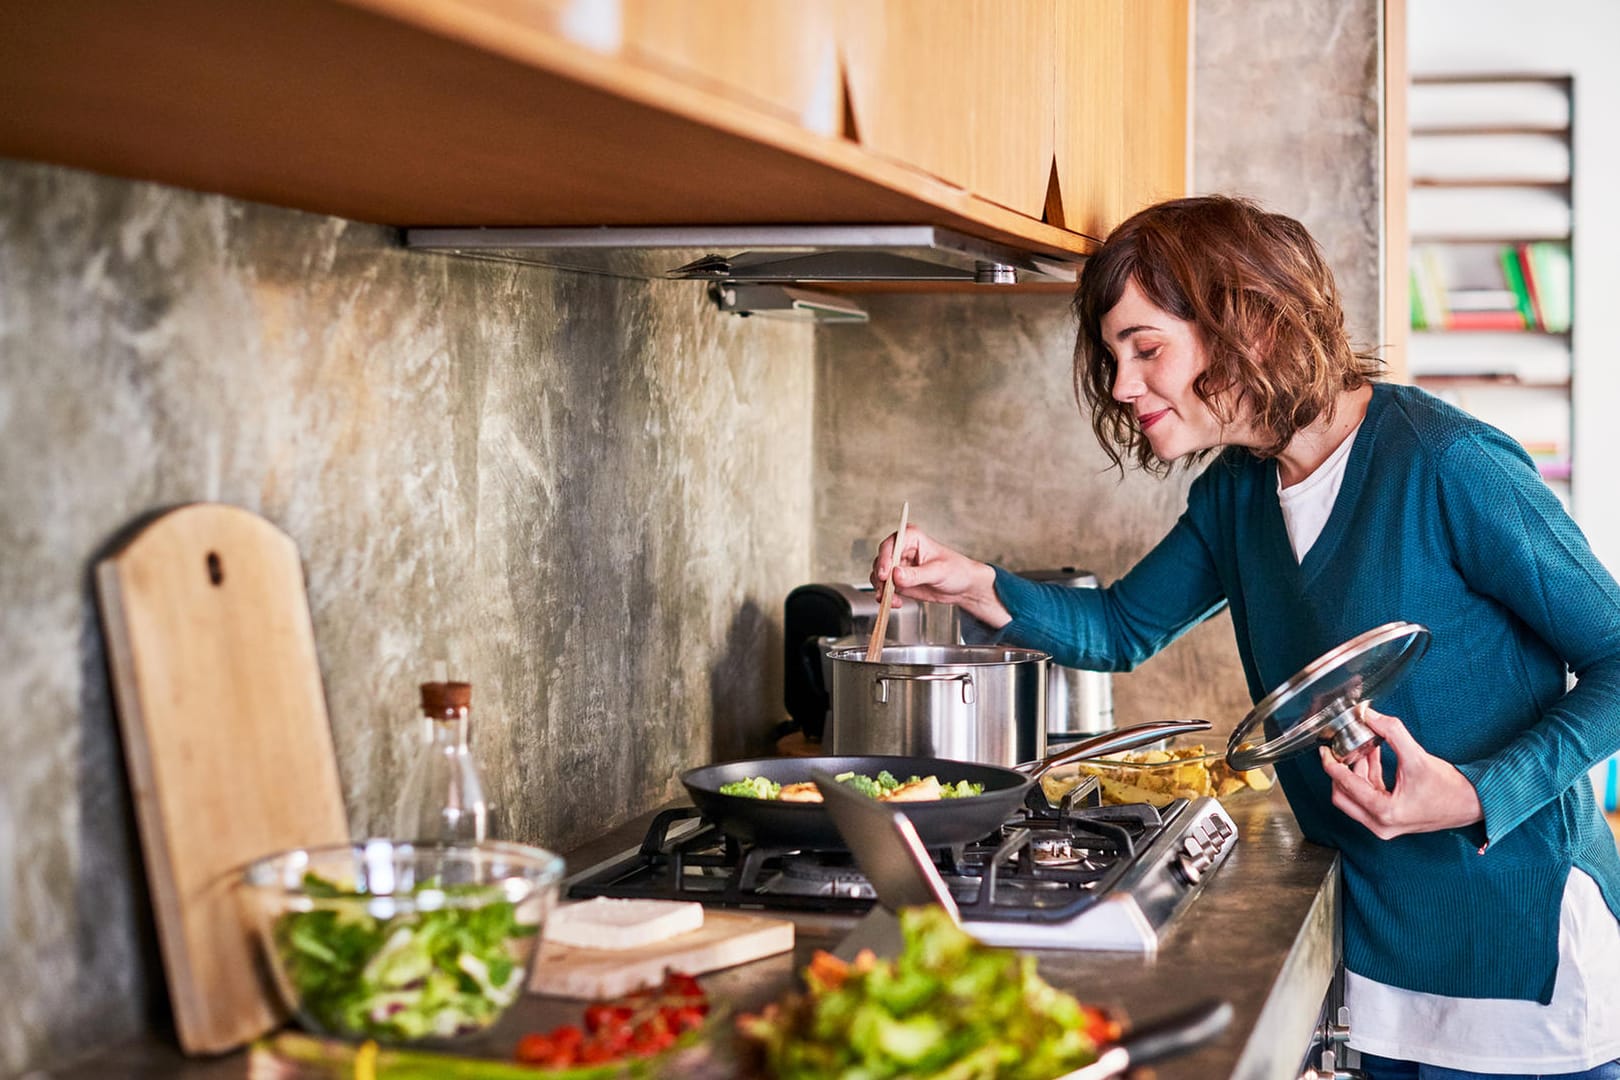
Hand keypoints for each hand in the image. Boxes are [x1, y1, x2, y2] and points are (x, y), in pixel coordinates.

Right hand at [869, 525, 1010, 628]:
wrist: (963, 586)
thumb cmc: (956, 570)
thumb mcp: (938, 572)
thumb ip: (916, 574)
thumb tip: (896, 575)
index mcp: (911, 537)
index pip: (891, 545)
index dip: (885, 560)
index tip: (885, 575)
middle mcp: (901, 549)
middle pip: (881, 561)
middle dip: (881, 578)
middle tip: (885, 591)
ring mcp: (897, 566)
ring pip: (879, 576)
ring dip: (882, 589)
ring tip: (891, 600)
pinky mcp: (897, 581)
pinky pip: (884, 588)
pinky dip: (886, 597)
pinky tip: (895, 603)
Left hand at [1318, 705, 1483, 838]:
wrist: (1472, 804)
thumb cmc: (1450, 789)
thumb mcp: (1416, 756)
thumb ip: (1392, 732)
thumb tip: (1370, 716)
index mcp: (1384, 812)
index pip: (1345, 786)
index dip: (1331, 766)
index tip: (1324, 751)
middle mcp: (1381, 824)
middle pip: (1343, 795)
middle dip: (1341, 770)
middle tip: (1341, 749)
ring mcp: (1385, 824)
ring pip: (1355, 796)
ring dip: (1356, 771)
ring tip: (1363, 747)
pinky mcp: (1390, 819)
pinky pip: (1368, 796)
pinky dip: (1367, 777)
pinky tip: (1372, 757)